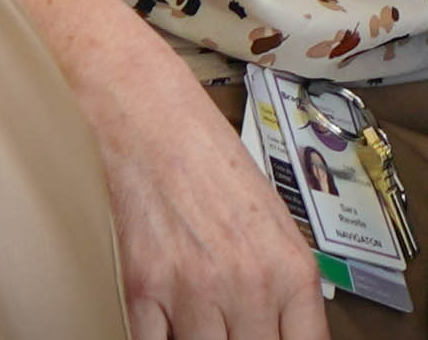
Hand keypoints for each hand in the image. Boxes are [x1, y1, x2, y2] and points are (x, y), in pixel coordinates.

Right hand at [0, 0, 324, 339]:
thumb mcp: (264, 215)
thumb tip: (278, 324)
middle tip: (224, 326)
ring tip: (190, 319)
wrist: (142, 108)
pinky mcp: (138, 289)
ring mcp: (192, 290)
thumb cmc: (204, 155)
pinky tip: (156, 321)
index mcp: (289, 265)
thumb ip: (275, 278)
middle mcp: (247, 283)